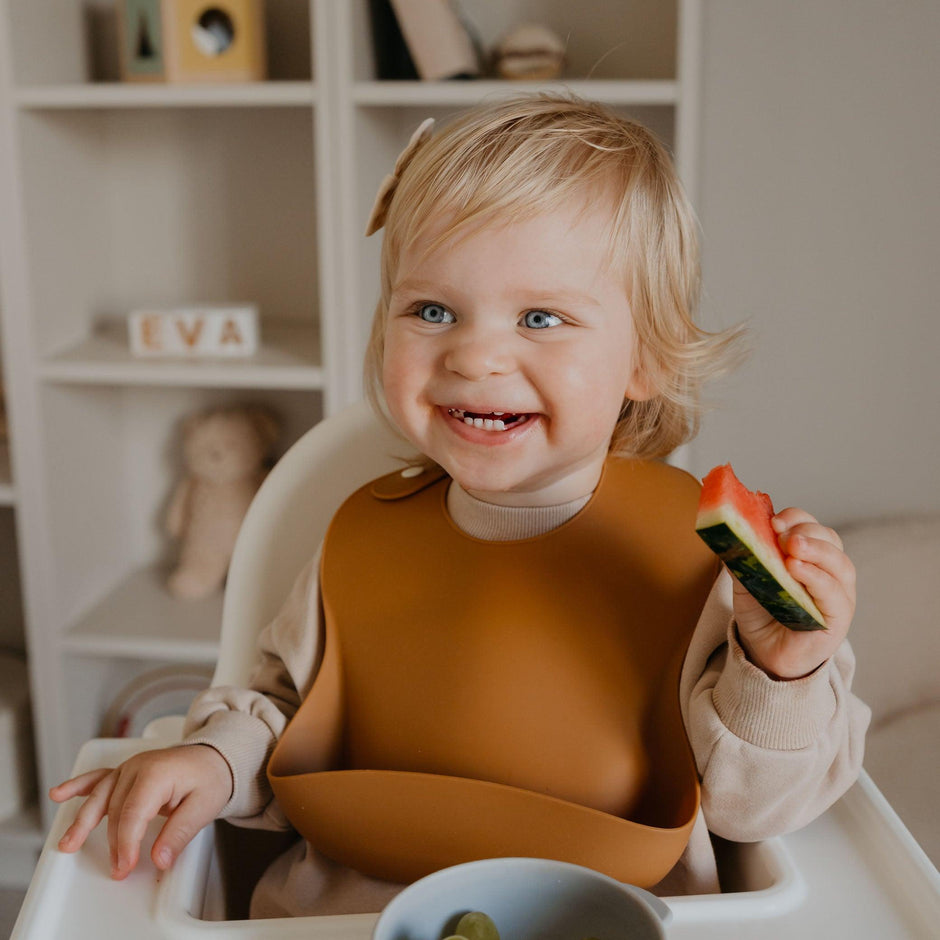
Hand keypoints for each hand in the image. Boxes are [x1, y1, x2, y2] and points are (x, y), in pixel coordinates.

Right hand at [49, 744, 232, 879]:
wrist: (216, 756)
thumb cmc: (211, 777)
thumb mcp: (205, 806)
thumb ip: (180, 833)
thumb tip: (160, 859)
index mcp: (157, 773)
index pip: (133, 813)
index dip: (126, 844)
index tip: (124, 867)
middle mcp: (138, 767)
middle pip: (116, 811)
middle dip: (115, 843)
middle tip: (118, 870)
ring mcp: (129, 767)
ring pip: (100, 796)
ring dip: (82, 820)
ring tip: (67, 843)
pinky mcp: (126, 771)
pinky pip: (98, 778)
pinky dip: (78, 786)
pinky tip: (59, 794)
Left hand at [732, 507, 855, 679]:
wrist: (764, 654)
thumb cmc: (761, 615)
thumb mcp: (746, 581)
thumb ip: (743, 558)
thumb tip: (732, 533)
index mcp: (809, 555)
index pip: (811, 527)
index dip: (796, 518)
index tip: (774, 520)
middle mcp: (829, 571)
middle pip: (829, 540)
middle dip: (806, 531)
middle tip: (781, 533)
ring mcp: (837, 594)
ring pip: (838, 563)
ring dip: (815, 551)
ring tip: (792, 548)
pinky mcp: (838, 617)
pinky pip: (834, 594)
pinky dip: (817, 578)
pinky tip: (798, 570)